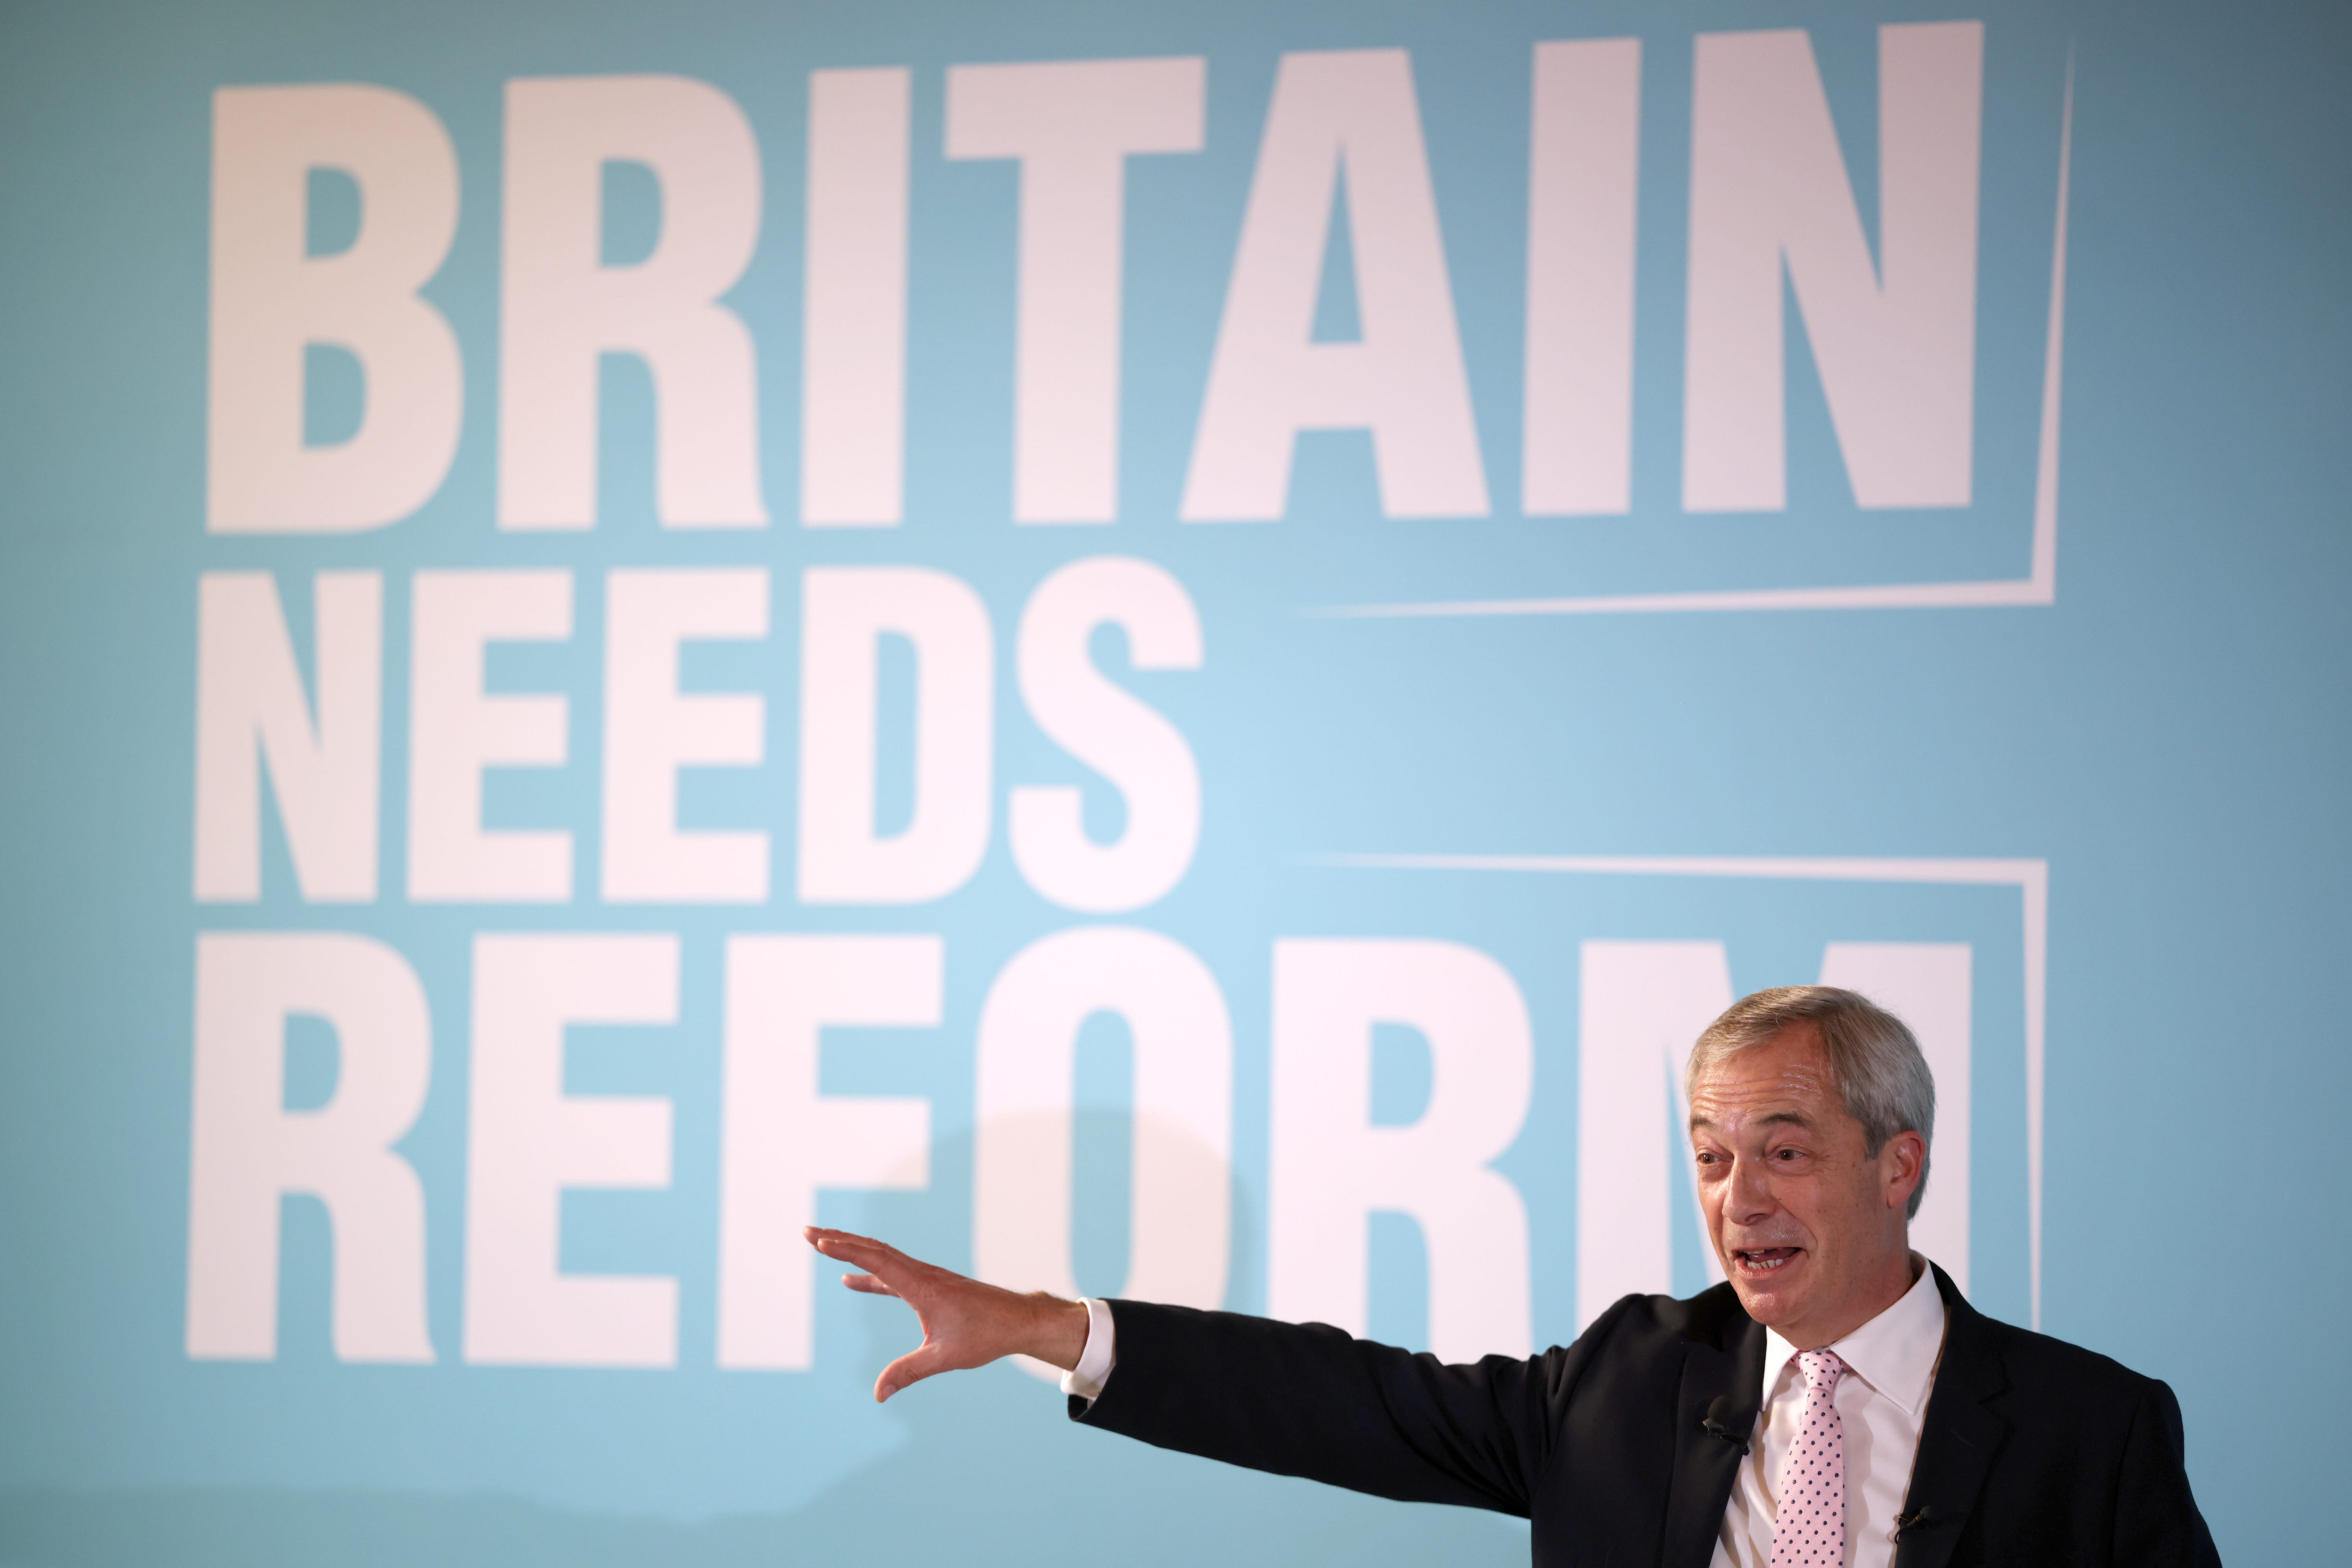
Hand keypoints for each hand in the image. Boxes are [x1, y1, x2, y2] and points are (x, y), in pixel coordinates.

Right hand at [805, 1226, 1091, 1402]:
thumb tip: (877, 1395)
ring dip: (852, 1248)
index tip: (819, 1241)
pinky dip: (869, 1272)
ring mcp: (925, 1277)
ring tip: (821, 1242)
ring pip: (882, 1256)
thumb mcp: (945, 1357)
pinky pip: (891, 1273)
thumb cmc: (985, 1335)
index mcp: (922, 1285)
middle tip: (806, 1231)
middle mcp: (921, 1274)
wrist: (1017, 1319)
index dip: (846, 1250)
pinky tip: (851, 1280)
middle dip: (839, 1239)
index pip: (878, 1260)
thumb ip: (908, 1372)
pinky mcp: (928, 1285)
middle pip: (873, 1249)